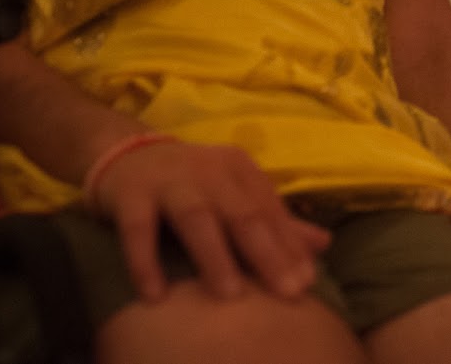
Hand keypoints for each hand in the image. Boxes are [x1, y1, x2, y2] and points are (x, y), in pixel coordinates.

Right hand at [86, 138, 330, 301]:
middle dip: (268, 253)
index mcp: (240, 170)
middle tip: (287, 291)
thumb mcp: (235, 194)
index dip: (290, 246)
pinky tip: (155, 295)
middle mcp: (209, 170)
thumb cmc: (192, 183)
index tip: (307, 282)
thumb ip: (276, 221)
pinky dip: (145, 261)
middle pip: (243, 214)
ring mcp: (169, 180)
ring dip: (214, 256)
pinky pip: (138, 229)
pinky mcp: (130, 194)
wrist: (126, 154)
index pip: (271, 210)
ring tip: (230, 295)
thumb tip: (324, 244)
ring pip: (196, 218)